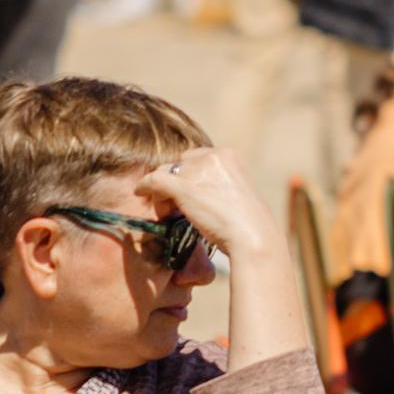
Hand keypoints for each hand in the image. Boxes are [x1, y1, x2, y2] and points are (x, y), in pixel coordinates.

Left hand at [137, 145, 273, 266]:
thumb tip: (202, 192)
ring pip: (166, 172)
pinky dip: (145, 186)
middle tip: (175, 207)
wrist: (254, 238)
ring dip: (164, 191)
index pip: (197, 158)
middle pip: (181, 163)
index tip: (187, 196)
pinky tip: (140, 193)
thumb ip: (219, 185)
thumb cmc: (250, 226)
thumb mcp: (238, 195)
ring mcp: (198, 170)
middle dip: (176, 182)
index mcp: (229, 155)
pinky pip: (154, 180)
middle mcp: (213, 156)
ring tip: (168, 213)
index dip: (188, 177)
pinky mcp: (183, 186)